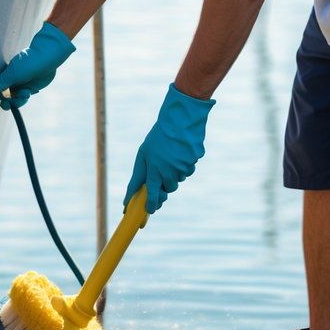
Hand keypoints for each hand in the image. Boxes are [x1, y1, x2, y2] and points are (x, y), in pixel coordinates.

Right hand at [0, 23, 74, 108]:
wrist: (47, 58)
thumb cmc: (28, 62)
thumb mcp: (12, 74)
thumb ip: (0, 84)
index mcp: (3, 76)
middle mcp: (10, 81)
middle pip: (2, 97)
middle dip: (3, 102)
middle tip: (6, 104)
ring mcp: (19, 86)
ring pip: (12, 100)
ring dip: (16, 101)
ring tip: (23, 95)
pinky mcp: (28, 89)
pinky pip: (22, 99)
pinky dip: (23, 99)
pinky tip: (26, 93)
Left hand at [124, 83, 214, 213]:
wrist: (180, 119)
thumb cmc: (158, 137)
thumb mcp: (143, 154)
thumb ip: (139, 174)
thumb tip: (134, 193)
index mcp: (155, 170)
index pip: (152, 195)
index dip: (151, 205)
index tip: (150, 211)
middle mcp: (170, 172)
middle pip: (168, 189)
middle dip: (164, 185)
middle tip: (162, 172)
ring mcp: (185, 167)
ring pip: (179, 178)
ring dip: (174, 172)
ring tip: (171, 154)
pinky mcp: (195, 160)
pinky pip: (189, 168)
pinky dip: (184, 163)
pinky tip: (181, 150)